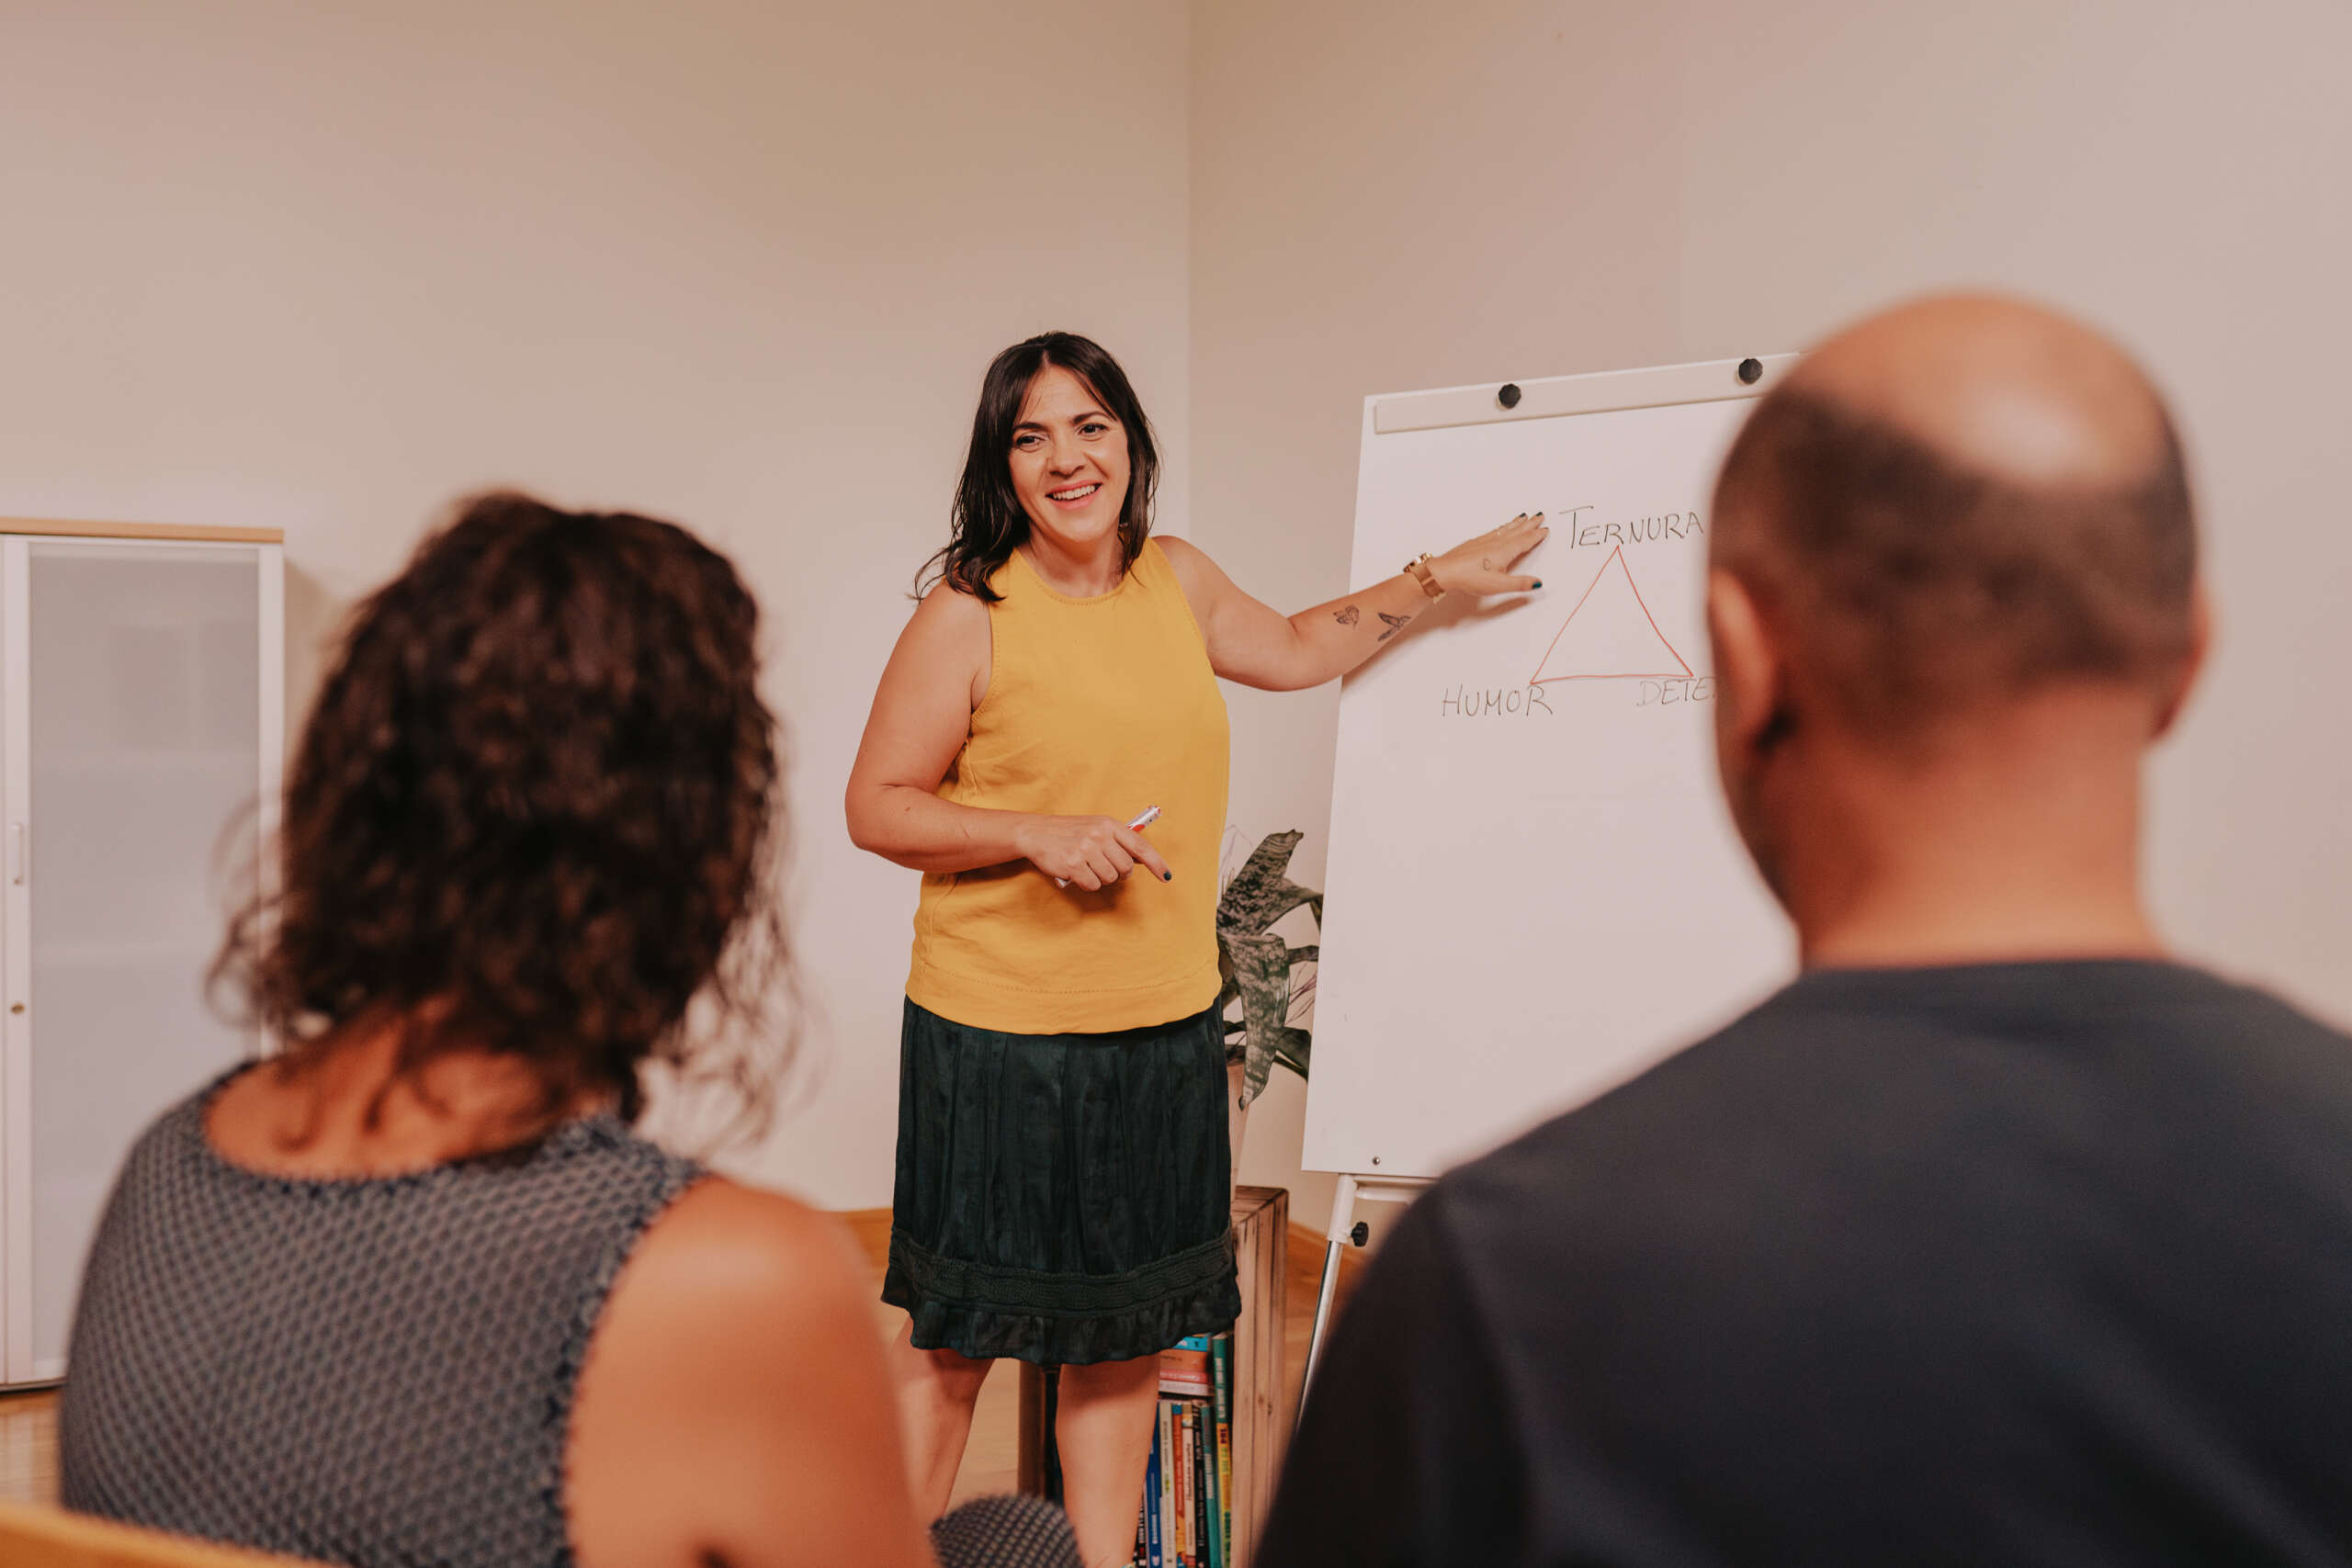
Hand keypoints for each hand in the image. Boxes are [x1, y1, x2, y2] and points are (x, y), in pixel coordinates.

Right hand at [1016, 814, 1173, 891]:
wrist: (1036, 833)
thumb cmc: (1070, 832)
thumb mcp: (1096, 827)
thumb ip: (1118, 841)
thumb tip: (1142, 860)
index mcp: (1109, 825)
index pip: (1140, 847)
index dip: (1156, 863)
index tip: (1166, 876)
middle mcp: (1099, 835)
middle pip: (1125, 868)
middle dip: (1118, 873)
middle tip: (1103, 866)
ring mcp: (1086, 850)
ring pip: (1110, 878)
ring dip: (1100, 878)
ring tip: (1087, 866)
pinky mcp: (1073, 865)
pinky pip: (1093, 885)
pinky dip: (1086, 883)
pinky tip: (1077, 872)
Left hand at [1427, 512, 1547, 595]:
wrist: (1445, 571)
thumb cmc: (1469, 577)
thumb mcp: (1498, 585)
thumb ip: (1519, 583)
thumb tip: (1537, 582)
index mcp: (1505, 551)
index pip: (1525, 541)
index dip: (1536, 535)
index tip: (1545, 529)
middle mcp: (1497, 542)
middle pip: (1518, 531)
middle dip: (1530, 524)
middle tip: (1539, 516)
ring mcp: (1485, 540)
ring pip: (1506, 529)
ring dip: (1517, 523)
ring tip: (1524, 517)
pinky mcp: (1476, 542)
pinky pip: (1495, 530)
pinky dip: (1503, 527)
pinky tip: (1501, 528)